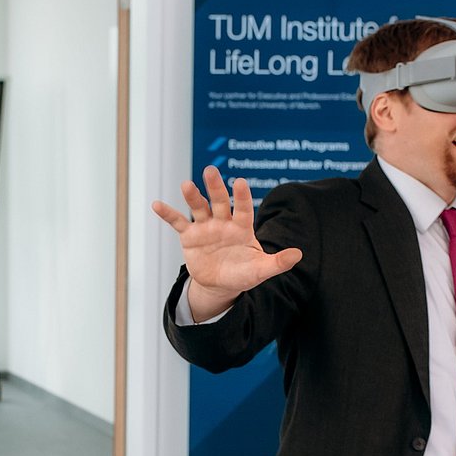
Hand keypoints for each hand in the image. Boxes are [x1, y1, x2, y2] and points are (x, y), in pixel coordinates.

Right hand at [151, 166, 301, 319]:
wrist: (220, 284)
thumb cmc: (243, 273)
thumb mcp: (261, 270)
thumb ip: (277, 262)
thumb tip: (299, 255)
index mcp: (242, 227)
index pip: (244, 208)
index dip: (242, 196)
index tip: (240, 182)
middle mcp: (223, 222)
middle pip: (220, 201)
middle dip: (215, 187)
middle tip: (210, 171)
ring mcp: (205, 227)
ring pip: (199, 208)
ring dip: (192, 197)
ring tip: (186, 185)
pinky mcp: (190, 236)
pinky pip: (178, 223)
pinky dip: (168, 214)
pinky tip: (156, 205)